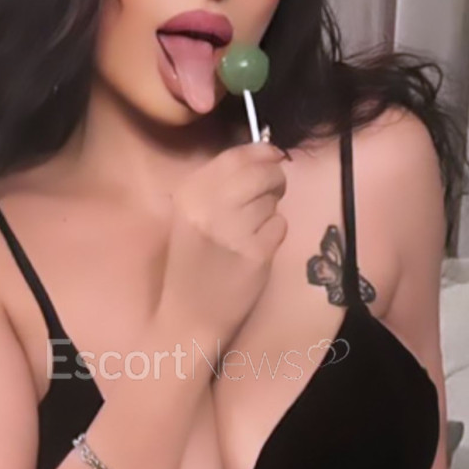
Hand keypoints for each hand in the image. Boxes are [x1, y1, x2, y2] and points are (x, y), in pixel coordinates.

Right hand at [156, 137, 288, 355]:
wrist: (188, 317)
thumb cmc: (191, 265)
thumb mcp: (191, 216)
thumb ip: (219, 186)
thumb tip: (262, 155)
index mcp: (189, 194)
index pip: (235, 157)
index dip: (261, 151)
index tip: (273, 155)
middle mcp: (210, 207)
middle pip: (261, 173)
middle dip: (275, 177)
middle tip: (274, 190)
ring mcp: (234, 230)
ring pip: (273, 201)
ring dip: (271, 210)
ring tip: (252, 230)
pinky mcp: (256, 253)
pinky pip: (280, 226)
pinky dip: (274, 234)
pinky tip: (256, 249)